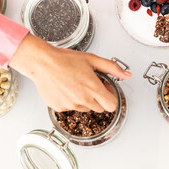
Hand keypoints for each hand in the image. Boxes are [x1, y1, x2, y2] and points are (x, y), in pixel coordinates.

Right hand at [9, 34, 130, 111]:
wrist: (42, 63)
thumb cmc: (64, 59)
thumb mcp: (92, 59)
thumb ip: (112, 68)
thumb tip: (127, 74)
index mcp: (93, 88)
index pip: (112, 105)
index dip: (110, 97)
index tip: (105, 89)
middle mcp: (82, 99)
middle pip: (100, 108)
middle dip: (98, 98)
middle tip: (89, 84)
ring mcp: (70, 105)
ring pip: (85, 109)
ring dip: (84, 100)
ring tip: (75, 84)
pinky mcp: (59, 108)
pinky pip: (70, 108)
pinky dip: (70, 101)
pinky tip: (65, 88)